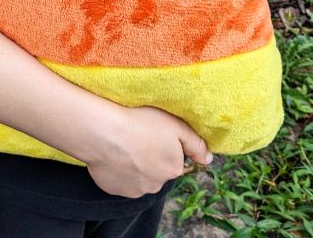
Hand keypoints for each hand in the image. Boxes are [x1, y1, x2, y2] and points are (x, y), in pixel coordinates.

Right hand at [83, 105, 212, 197]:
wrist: (103, 132)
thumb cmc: (139, 123)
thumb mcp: (175, 125)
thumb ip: (196, 144)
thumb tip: (208, 159)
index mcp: (173, 169)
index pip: (174, 159)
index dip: (164, 145)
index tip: (152, 133)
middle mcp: (156, 185)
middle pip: (156, 170)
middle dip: (150, 157)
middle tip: (137, 138)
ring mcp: (134, 190)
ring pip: (138, 177)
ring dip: (134, 166)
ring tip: (122, 145)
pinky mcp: (114, 189)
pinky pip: (120, 180)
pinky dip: (117, 170)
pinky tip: (112, 154)